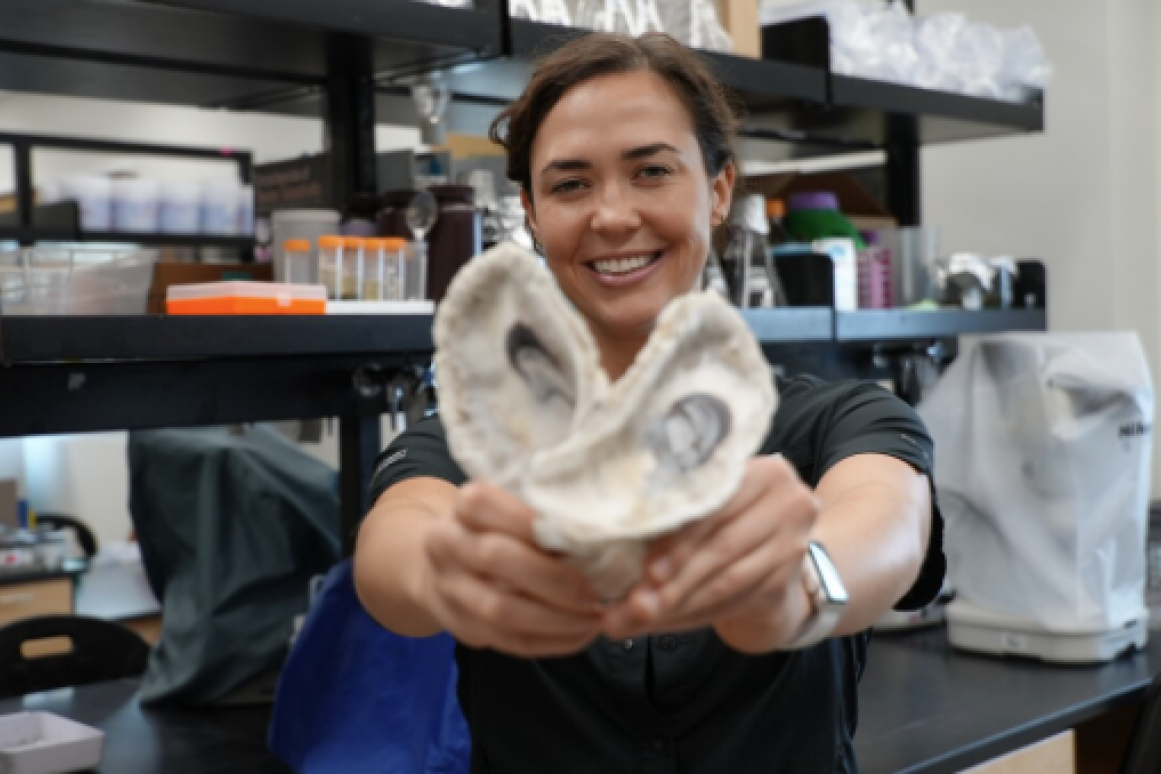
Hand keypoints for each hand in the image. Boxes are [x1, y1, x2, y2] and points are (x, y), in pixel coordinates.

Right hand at [421, 481, 603, 656]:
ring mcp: (450, 589)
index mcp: (462, 506)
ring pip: (501, 609)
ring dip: (557, 619)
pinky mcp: (463, 627)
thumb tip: (598, 528)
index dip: (531, 520)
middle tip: (595, 589)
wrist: (441, 564)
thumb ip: (542, 509)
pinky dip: (552, 641)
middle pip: (496, 557)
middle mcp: (447, 544)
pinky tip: (580, 632)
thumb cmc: (494, 528)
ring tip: (594, 617)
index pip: (486, 505)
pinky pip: (510, 641)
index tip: (578, 534)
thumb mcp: (508, 503)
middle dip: (553, 578)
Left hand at [602, 455, 819, 652]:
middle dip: (673, 582)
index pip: (716, 509)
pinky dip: (694, 615)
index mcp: (762, 470)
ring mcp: (792, 545)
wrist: (765, 543)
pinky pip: (733, 603)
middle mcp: (788, 503)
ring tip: (638, 617)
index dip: (679, 541)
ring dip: (679, 605)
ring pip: (727, 582)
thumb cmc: (718, 514)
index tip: (646, 571)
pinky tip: (665, 622)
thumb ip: (674, 509)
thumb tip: (611, 538)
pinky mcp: (785, 581)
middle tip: (633, 605)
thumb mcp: (703, 499)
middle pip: (721, 549)